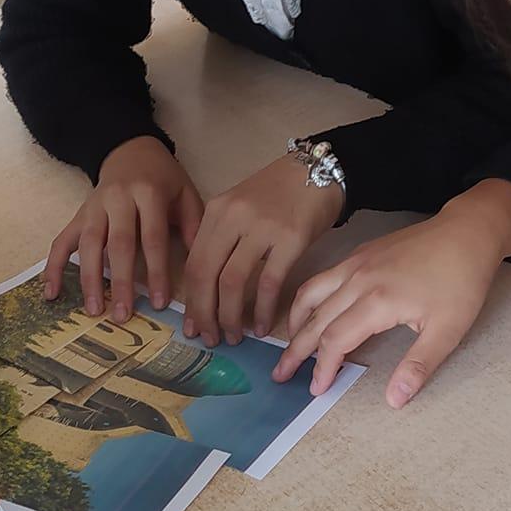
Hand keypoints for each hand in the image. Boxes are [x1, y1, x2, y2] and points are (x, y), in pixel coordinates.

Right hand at [47, 136, 202, 319]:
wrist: (130, 150)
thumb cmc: (163, 178)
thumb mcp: (185, 193)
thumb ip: (194, 226)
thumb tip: (202, 267)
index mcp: (148, 193)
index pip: (152, 237)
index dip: (156, 271)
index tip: (159, 302)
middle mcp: (118, 199)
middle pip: (118, 244)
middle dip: (120, 282)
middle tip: (122, 315)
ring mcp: (93, 207)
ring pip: (88, 245)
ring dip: (89, 279)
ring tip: (93, 310)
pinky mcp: (78, 215)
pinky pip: (61, 241)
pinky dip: (53, 267)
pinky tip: (51, 293)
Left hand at [183, 155, 345, 345]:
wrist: (319, 171)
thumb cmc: (279, 193)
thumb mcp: (240, 206)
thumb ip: (221, 238)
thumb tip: (207, 288)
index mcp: (216, 212)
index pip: (193, 264)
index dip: (190, 301)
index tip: (191, 326)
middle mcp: (233, 218)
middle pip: (206, 275)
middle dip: (204, 314)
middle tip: (210, 339)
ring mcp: (262, 227)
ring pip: (233, 282)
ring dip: (230, 316)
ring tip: (234, 336)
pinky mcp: (291, 238)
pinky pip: (268, 283)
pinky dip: (262, 310)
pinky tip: (262, 326)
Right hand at [275, 201, 506, 407]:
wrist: (469, 231)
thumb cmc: (462, 280)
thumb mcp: (449, 329)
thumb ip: (418, 365)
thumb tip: (394, 400)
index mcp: (377, 302)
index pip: (335, 341)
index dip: (322, 368)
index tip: (316, 390)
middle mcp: (358, 280)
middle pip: (316, 320)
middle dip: (296, 351)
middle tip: (280, 374)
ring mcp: (357, 263)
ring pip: (312, 293)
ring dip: (296, 321)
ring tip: (288, 343)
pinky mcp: (361, 253)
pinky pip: (324, 277)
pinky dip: (309, 298)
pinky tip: (312, 309)